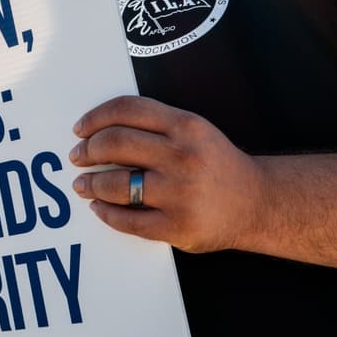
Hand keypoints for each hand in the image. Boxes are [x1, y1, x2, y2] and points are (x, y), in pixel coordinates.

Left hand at [69, 95, 261, 253]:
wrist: (259, 203)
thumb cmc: (215, 163)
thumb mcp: (193, 131)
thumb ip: (154, 124)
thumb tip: (97, 129)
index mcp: (186, 127)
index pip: (127, 110)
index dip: (95, 117)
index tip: (80, 129)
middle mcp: (182, 157)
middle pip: (115, 144)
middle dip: (87, 151)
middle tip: (77, 157)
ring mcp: (180, 194)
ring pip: (116, 184)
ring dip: (90, 184)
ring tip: (81, 185)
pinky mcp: (178, 226)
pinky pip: (127, 220)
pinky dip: (106, 213)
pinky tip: (99, 207)